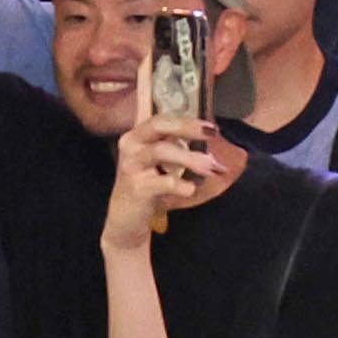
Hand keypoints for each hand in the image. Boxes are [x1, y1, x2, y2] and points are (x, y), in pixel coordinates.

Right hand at [106, 114, 238, 240]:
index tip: (211, 127)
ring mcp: (132, 166)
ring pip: (161, 150)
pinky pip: (164, 182)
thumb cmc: (148, 185)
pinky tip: (191, 189)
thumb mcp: (159, 163)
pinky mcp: (137, 188)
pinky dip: (182, 184)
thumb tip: (209, 140)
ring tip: (210, 167)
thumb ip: (178, 147)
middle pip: (158, 126)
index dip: (187, 120)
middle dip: (187, 127)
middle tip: (212, 133)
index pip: (161, 119)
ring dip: (190, 157)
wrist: (126, 218)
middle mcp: (130, 146)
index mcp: (137, 136)